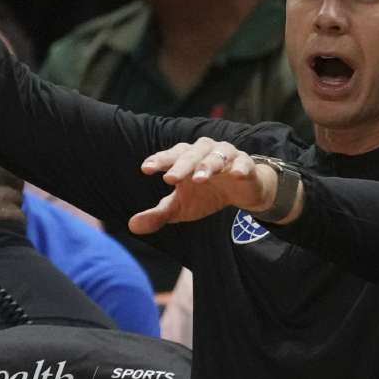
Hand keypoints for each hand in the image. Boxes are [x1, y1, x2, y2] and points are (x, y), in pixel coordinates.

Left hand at [129, 137, 278, 234]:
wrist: (242, 192)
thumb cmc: (205, 195)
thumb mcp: (180, 208)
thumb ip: (158, 214)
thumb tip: (132, 226)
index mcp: (184, 159)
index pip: (169, 157)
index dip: (158, 161)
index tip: (146, 169)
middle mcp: (204, 152)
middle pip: (190, 154)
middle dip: (181, 165)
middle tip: (170, 178)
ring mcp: (226, 156)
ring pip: (216, 156)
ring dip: (207, 165)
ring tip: (199, 178)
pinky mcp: (246, 164)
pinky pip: (244, 163)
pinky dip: (240, 167)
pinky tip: (236, 174)